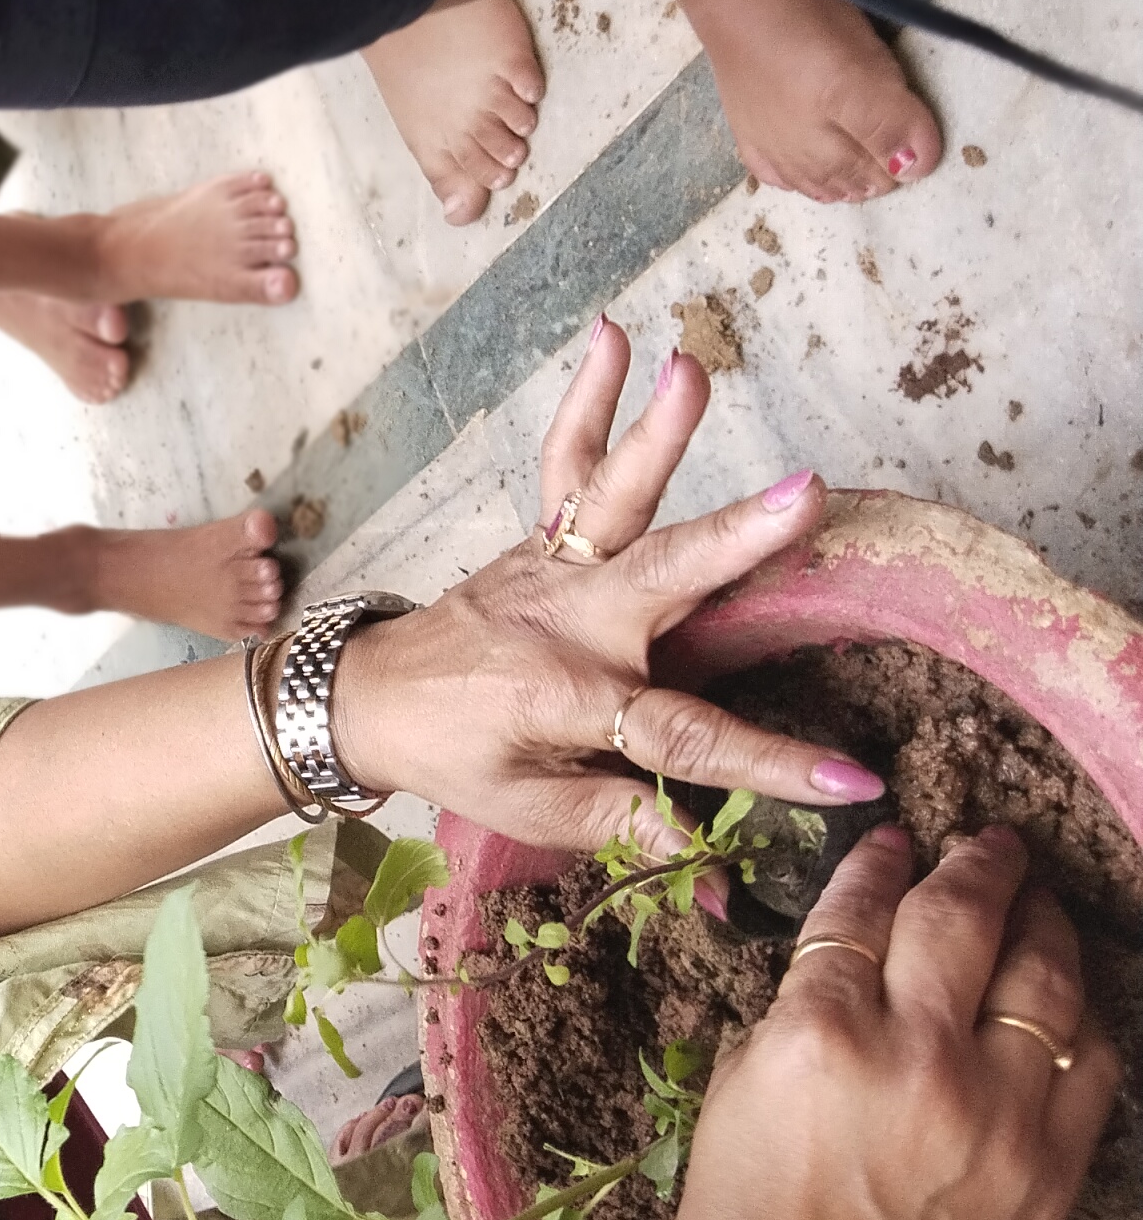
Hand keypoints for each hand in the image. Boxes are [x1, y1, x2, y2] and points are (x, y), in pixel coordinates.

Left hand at [333, 320, 884, 852]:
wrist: (368, 697)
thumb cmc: (457, 756)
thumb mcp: (533, 810)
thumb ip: (627, 827)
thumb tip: (727, 883)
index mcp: (570, 700)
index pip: (684, 740)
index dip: (768, 765)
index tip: (850, 780)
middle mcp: (568, 622)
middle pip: (664, 576)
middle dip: (736, 539)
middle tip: (805, 492)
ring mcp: (554, 569)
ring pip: (612, 496)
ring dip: (654, 430)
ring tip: (689, 366)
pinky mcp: (543, 538)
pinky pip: (567, 462)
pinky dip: (589, 398)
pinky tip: (614, 336)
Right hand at [672, 826, 1117, 1219]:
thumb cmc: (745, 1217)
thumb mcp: (740, 1087)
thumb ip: (802, 1010)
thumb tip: (855, 955)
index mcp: (818, 1034)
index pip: (858, 913)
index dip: (874, 865)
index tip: (888, 841)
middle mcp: (918, 1057)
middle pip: (962, 921)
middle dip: (976, 866)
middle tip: (986, 841)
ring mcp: (998, 1111)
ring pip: (1043, 977)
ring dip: (1041, 920)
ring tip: (1033, 894)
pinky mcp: (1052, 1164)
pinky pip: (1088, 1060)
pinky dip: (1078, 1013)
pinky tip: (1061, 992)